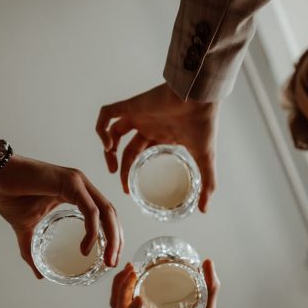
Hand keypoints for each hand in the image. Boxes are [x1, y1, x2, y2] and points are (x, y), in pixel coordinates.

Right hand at [0, 135, 122, 277]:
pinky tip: (86, 248)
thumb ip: (32, 250)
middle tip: (112, 264)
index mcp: (77, 192)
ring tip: (106, 260)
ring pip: (106, 212)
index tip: (110, 259)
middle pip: (111, 214)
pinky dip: (92, 230)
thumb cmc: (9, 194)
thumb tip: (38, 275)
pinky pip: (90, 210)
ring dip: (111, 238)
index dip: (112, 236)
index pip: (105, 215)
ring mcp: (78, 182)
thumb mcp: (26, 228)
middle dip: (117, 240)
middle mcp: (81, 185)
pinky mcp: (70, 182)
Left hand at [96, 83, 218, 211]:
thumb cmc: (204, 123)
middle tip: (121, 182)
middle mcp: (147, 125)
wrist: (201, 98)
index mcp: (160, 135)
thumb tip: (206, 209)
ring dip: (107, 148)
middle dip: (119, 165)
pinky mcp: (131, 105)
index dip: (130, 170)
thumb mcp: (204, 158)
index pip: (138, 154)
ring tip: (111, 164)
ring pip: (112, 130)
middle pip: (124, 147)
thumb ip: (206, 183)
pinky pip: (107, 114)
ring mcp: (138, 115)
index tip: (128, 187)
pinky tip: (109, 144)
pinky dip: (101, 129)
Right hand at [110, 260, 219, 307]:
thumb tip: (208, 262)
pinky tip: (138, 300)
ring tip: (131, 276)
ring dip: (122, 291)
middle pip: (118, 302)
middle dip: (120, 283)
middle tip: (130, 267)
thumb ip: (209, 288)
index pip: (128, 298)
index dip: (126, 281)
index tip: (134, 265)